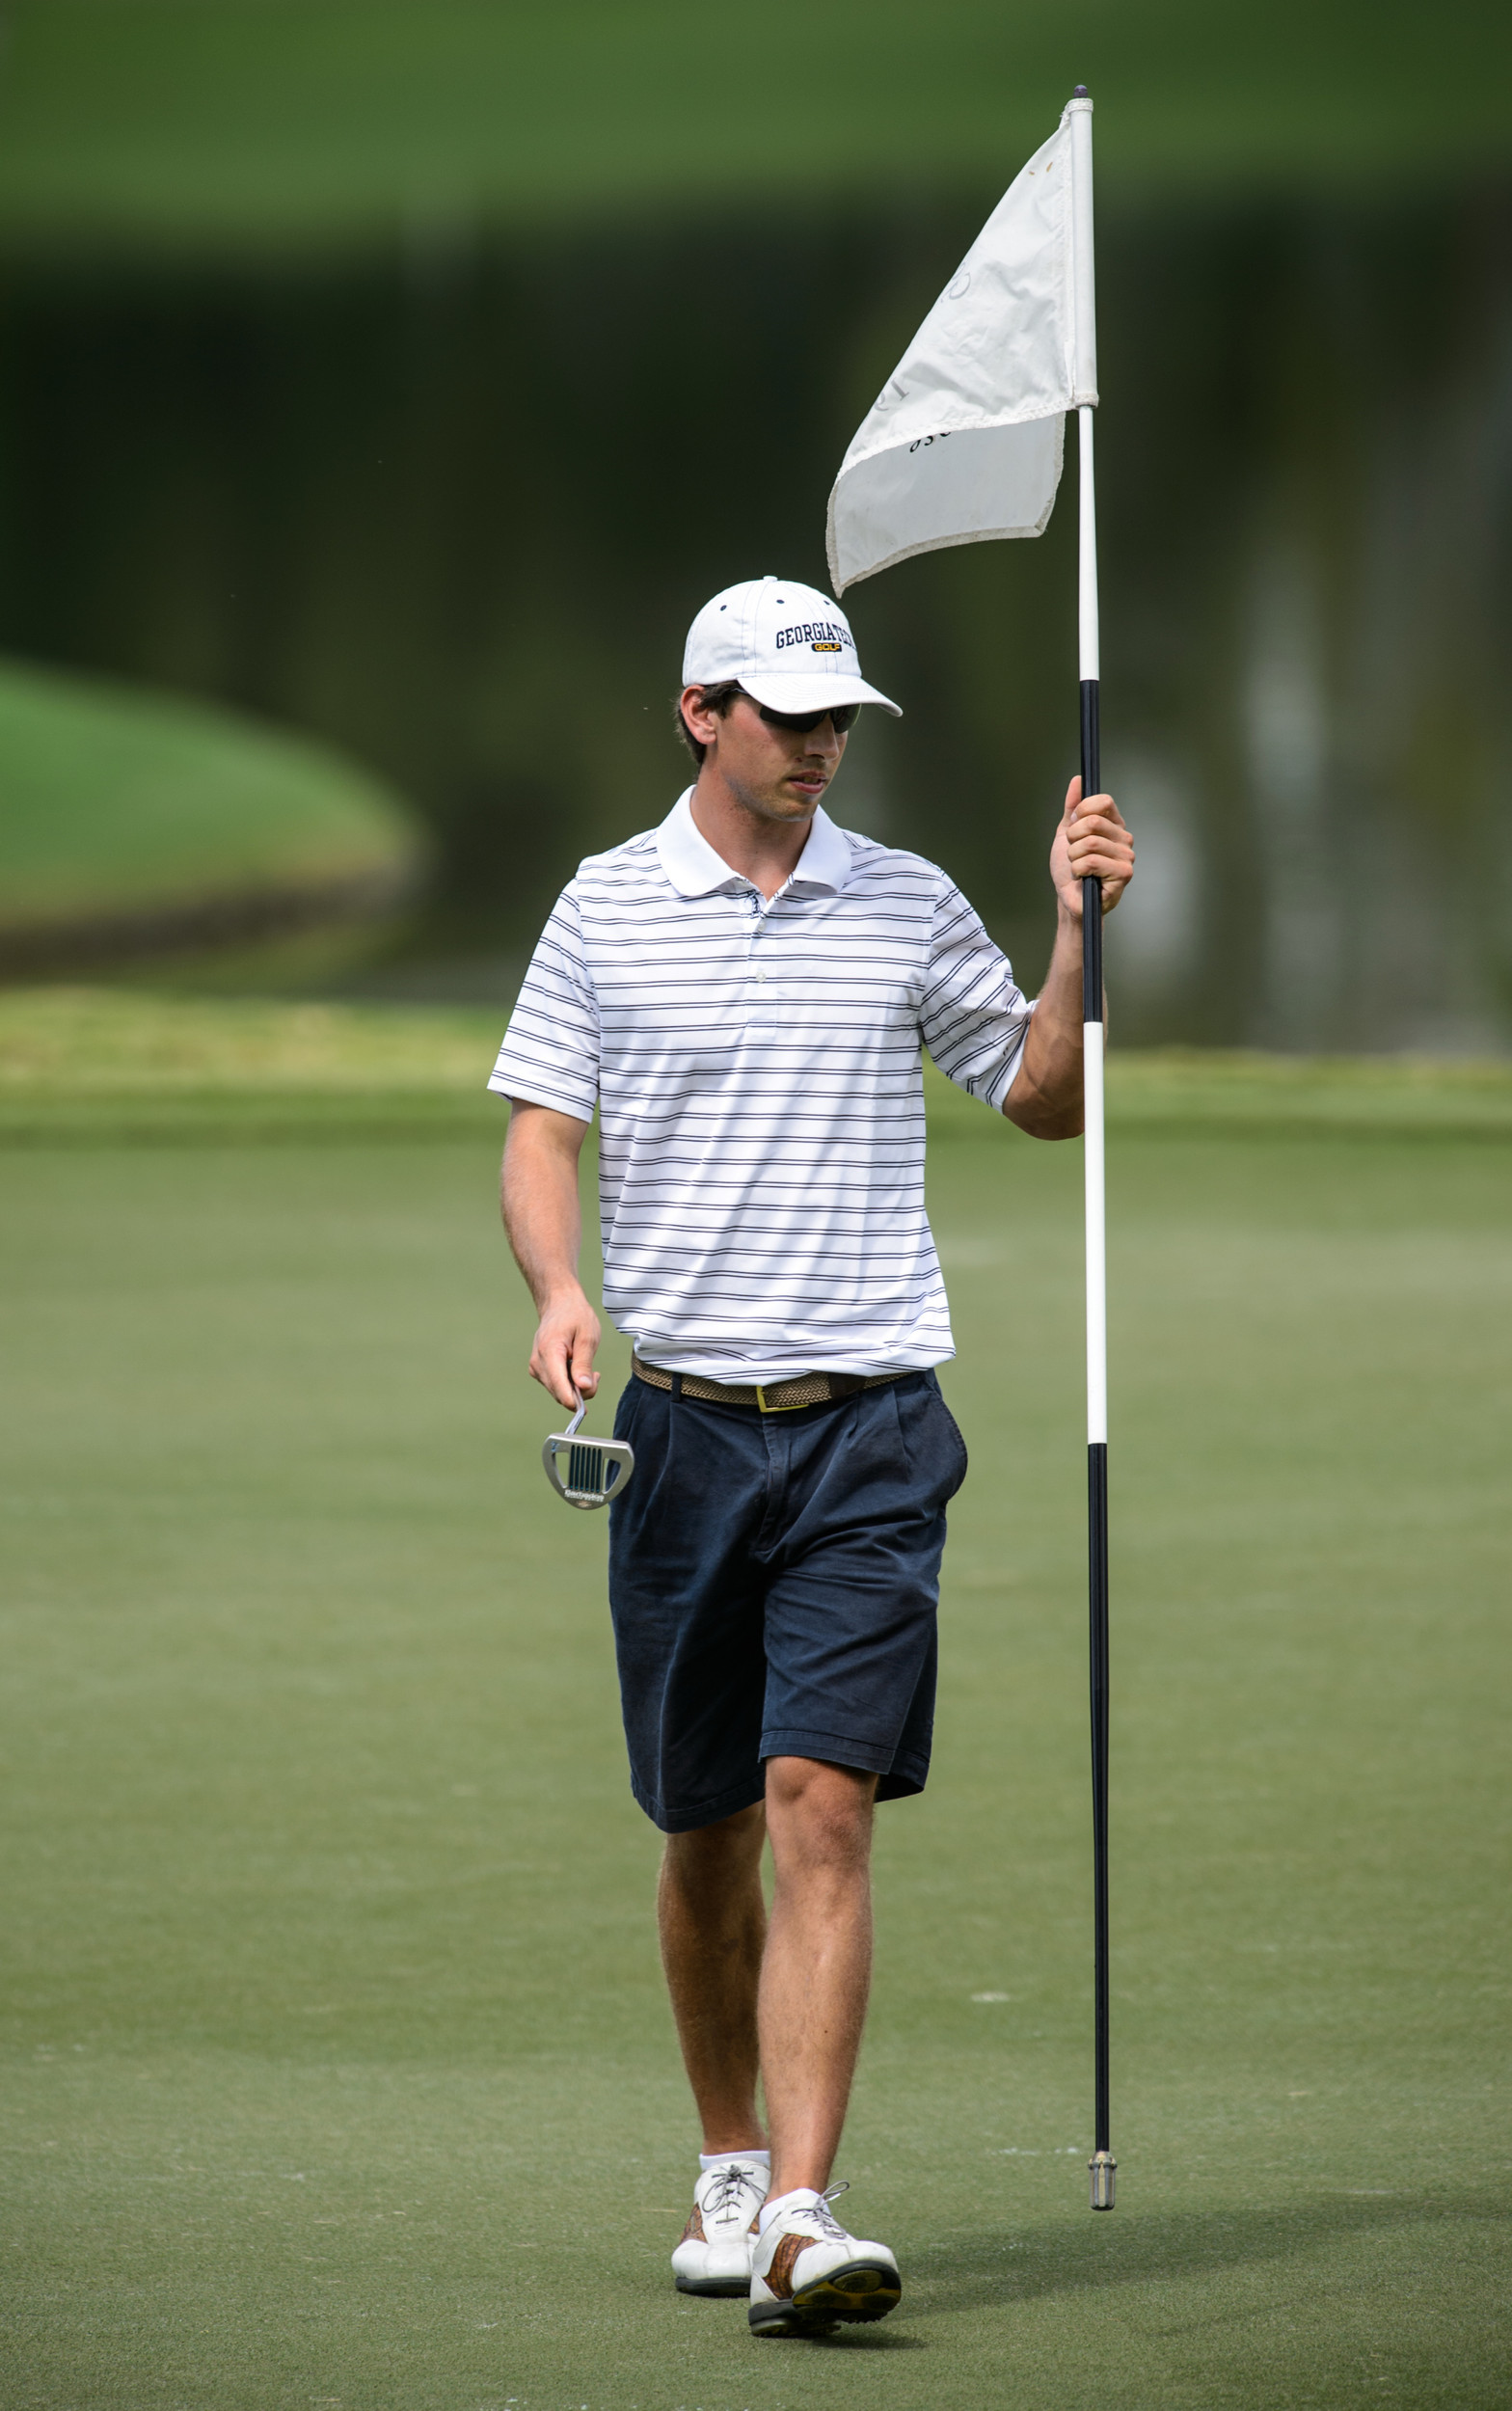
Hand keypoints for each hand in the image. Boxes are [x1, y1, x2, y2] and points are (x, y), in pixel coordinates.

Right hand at [528, 1287, 600, 1411]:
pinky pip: (556, 1386)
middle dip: (581, 1392)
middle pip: (560, 1394)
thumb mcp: (587, 1337)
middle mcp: (538, 1363)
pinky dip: (569, 1383)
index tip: (590, 1396)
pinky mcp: (538, 1370)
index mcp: (549, 1353)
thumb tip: (583, 1388)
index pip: (560, 1388)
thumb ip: (584, 1364)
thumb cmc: (575, 1316)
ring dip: (576, 1388)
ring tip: (587, 1367)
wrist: (559, 1304)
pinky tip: (576, 1368)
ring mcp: (536, 1368)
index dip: (575, 1400)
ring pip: (558, 1393)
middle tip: (596, 1374)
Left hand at [1050, 777, 1134, 919]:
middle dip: (1072, 839)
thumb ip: (1072, 807)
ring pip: (1089, 843)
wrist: (1068, 898)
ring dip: (1073, 857)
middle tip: (1073, 853)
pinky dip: (1078, 870)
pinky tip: (1083, 878)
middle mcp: (1124, 839)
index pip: (1103, 801)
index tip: (1073, 826)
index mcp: (1114, 825)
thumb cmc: (1070, 869)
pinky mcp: (1123, 875)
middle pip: (1092, 822)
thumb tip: (1077, 780)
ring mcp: (1126, 857)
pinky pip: (1091, 862)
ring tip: (1077, 867)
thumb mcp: (1066, 833)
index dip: (1082, 811)